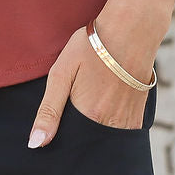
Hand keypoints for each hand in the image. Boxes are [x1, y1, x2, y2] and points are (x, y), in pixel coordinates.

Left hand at [27, 25, 153, 146]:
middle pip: (87, 142)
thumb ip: (48, 111)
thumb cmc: (91, 48)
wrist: (130, 30)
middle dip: (78, 134)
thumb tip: (35, 144)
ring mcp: (128, 122)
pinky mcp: (139, 117)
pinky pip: (121, 134)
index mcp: (88, 116)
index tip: (60, 120)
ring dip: (95, 130)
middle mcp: (110, 125)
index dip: (61, 135)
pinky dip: (111, 126)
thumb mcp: (61, 73)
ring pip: (104, 140)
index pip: (68, 143)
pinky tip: (106, 104)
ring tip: (92, 100)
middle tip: (78, 102)